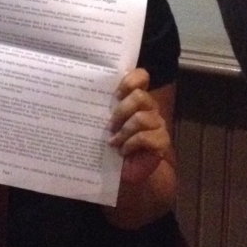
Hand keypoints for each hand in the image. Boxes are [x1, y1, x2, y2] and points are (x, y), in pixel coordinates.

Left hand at [108, 69, 170, 183]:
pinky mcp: (162, 141)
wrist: (128, 170)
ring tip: (113, 142)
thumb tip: (84, 96)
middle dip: (121, 111)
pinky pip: (144, 137)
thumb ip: (104, 109)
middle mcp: (150, 108)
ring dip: (123, 131)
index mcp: (137, 99)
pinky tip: (122, 151)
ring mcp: (158, 124)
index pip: (142, 77)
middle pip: (140, 97)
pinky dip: (129, 144)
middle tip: (110, 126)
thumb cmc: (116, 143)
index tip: (116, 94)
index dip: (130, 80)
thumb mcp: (108, 123)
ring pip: (141, 118)